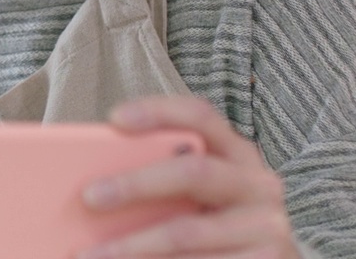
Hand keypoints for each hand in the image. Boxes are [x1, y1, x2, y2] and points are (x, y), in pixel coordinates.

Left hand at [76, 95, 300, 258]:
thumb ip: (158, 178)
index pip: (200, 116)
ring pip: (187, 232)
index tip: (114, 118)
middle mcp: (258, 185)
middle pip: (194, 172)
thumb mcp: (193, 195)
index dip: (159, 112)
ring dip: (132, 246)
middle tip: (88, 197)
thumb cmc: (209, 224)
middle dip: (136, 184)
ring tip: (90, 254)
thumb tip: (87, 182)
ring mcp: (267, 228)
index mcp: (236, 153)